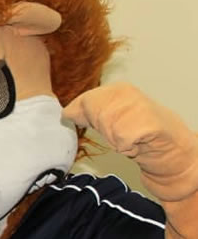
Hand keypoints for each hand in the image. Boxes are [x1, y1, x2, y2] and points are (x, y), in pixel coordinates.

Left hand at [64, 83, 197, 199]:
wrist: (173, 149)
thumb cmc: (139, 134)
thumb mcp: (111, 119)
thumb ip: (90, 113)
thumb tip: (65, 113)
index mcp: (116, 89)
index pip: (85, 101)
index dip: (87, 119)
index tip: (105, 126)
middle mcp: (127, 92)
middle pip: (94, 115)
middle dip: (104, 131)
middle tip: (122, 134)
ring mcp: (138, 105)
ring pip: (107, 128)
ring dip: (117, 141)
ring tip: (131, 138)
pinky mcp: (148, 122)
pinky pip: (121, 141)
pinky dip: (127, 148)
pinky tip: (139, 144)